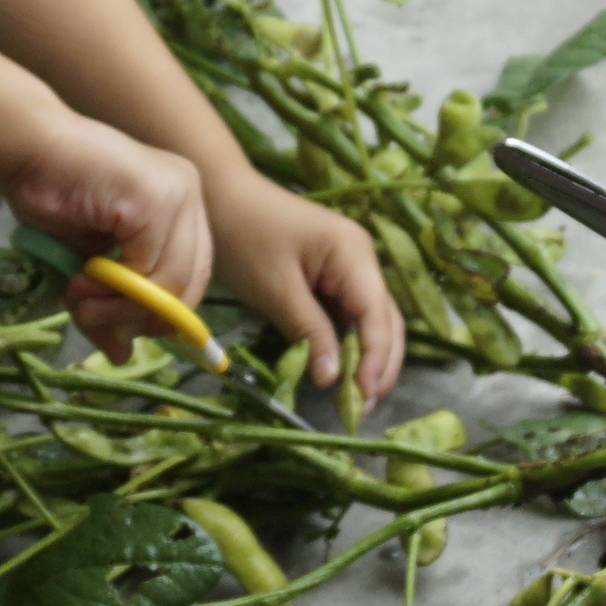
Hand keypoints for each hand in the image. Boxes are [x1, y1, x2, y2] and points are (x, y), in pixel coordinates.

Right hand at [0, 113, 209, 356]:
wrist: (25, 148)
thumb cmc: (53, 193)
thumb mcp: (89, 262)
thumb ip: (111, 302)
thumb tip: (121, 357)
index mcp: (182, 203)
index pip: (195, 275)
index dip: (162, 313)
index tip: (122, 328)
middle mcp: (189, 193)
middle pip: (191, 284)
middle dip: (140, 317)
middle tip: (90, 318)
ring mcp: (177, 194)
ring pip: (171, 284)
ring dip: (121, 307)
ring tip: (79, 300)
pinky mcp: (155, 200)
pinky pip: (148, 270)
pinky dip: (113, 290)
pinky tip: (79, 280)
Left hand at [202, 171, 405, 402]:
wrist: (220, 196)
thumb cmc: (245, 236)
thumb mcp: (276, 290)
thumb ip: (309, 332)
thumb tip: (333, 379)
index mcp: (354, 253)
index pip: (377, 314)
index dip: (375, 358)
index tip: (364, 397)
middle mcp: (361, 259)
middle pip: (385, 319)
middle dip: (379, 364)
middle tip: (363, 408)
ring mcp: (348, 267)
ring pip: (370, 320)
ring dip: (367, 358)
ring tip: (356, 399)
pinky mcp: (331, 276)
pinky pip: (348, 314)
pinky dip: (348, 343)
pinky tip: (341, 370)